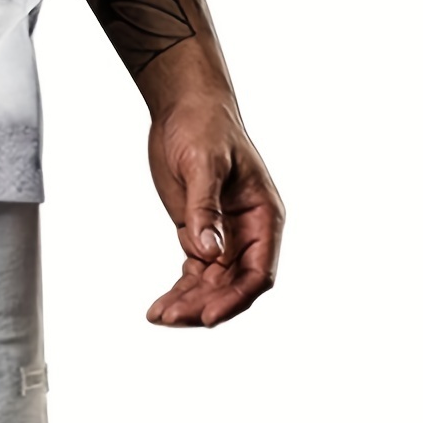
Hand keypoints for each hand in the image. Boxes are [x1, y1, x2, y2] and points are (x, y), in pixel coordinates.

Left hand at [144, 87, 283, 327]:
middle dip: (204, 305)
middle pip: (232, 285)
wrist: (184, 104)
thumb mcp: (205, 164)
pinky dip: (179, 290)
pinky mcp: (199, 232)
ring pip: (211, 284)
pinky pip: (194, 272)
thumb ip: (206, 209)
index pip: (258, 272)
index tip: (209, 315)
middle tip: (171, 317)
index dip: (236, 297)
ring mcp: (224, 235)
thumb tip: (209, 253)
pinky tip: (160, 306)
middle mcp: (248, 232)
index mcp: (264, 216)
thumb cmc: (205, 125)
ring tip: (159, 317)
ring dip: (188, 303)